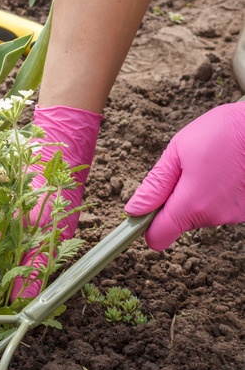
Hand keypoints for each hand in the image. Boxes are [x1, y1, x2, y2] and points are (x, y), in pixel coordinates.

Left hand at [125, 100, 244, 249]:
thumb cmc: (225, 132)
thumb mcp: (178, 151)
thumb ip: (155, 185)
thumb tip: (134, 210)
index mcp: (191, 205)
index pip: (158, 237)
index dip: (146, 226)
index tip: (144, 210)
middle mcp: (216, 217)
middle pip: (180, 221)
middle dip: (175, 199)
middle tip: (187, 168)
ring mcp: (237, 215)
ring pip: (203, 211)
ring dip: (200, 193)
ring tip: (214, 163)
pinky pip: (224, 205)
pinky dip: (221, 191)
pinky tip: (230, 167)